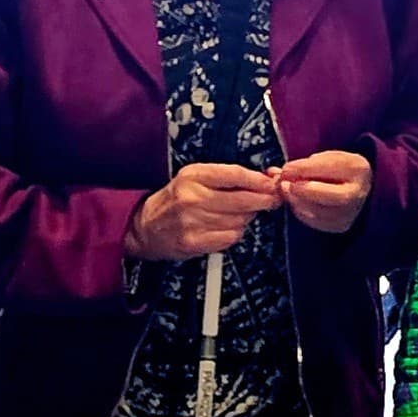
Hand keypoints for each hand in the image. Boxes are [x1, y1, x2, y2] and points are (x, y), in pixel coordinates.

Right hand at [126, 162, 280, 258]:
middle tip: (271, 200)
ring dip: (246, 218)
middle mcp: (192, 197)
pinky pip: (230, 238)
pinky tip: (226, 228)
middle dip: (264, 200)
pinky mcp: (194, 242)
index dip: (259, 180)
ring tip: (237, 214)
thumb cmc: (174, 201)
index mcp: (193, 176)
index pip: (235, 174)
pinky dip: (234, 233)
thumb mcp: (194, 178)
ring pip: (240, 220)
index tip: (271, 183)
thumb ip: (225, 177)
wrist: (145, 227)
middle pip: (243, 199)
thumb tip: (262, 179)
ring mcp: (193, 221)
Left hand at [273, 148, 372, 235]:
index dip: (304, 169)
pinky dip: (301, 213)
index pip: (330, 168)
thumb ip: (304, 165)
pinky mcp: (340, 225)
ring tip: (286, 193)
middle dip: (304, 190)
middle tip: (284, 185)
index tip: (286, 169)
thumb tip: (277, 173)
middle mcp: (358, 192)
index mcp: (357, 168)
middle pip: (332, 196)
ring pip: (322, 212)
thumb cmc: (334, 169)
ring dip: (298, 202)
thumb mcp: (324, 158)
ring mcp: (351, 212)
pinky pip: (316, 222)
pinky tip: (295, 203)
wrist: (353, 186)